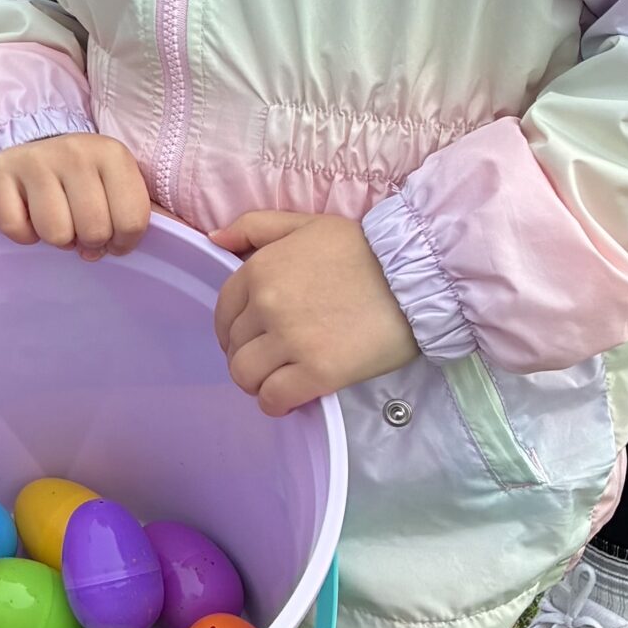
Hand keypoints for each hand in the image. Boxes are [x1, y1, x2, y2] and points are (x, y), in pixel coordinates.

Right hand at [0, 133, 150, 260]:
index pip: (132, 224)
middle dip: (87, 241)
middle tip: (80, 225)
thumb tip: (194, 242)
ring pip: (56, 234)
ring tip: (57, 217)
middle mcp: (76, 150)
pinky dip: (24, 235)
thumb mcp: (122, 187)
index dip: (122, 243)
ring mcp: (36, 159)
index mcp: (113, 154)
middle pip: (93, 231)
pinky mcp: (0, 172)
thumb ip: (153, 215)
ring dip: (56, 238)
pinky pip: (17, 230)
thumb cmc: (88, 179)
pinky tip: (29, 214)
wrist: (34, 145)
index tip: (111, 234)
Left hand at [211, 211, 416, 413]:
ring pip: (246, 375)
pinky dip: (276, 403)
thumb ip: (256, 227)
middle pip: (234, 346)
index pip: (224, 312)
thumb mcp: (306, 224)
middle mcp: (267, 304)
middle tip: (272, 361)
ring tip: (278, 381)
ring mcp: (291, 339)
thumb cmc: (362, 248)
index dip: (232, 330)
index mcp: (260, 269)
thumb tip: (214, 238)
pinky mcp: (318, 372)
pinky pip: (275, 398)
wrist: (413, 275)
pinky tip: (291, 399)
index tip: (249, 339)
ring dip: (257, 383)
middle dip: (247, 356)